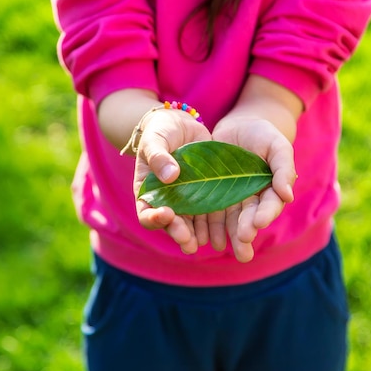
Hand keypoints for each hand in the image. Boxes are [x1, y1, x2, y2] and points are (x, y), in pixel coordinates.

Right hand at [133, 109, 211, 253]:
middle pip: (170, 224)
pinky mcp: (205, 195)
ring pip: (191, 224)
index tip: (166, 214)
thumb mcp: (155, 140)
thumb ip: (158, 157)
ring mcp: (186, 201)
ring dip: (198, 235)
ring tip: (205, 244)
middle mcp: (166, 202)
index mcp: (147, 192)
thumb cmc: (160, 131)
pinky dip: (215, 225)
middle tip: (188, 241)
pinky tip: (223, 234)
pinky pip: (209, 214)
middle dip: (179, 232)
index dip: (155, 218)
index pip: (146, 212)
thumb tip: (170, 176)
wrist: (180, 126)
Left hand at [211, 117, 296, 261]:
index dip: (265, 214)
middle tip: (243, 240)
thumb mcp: (277, 145)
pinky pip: (207, 213)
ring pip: (228, 221)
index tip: (259, 222)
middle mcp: (250, 200)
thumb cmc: (262, 135)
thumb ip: (284, 168)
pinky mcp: (210, 195)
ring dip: (225, 234)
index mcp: (269, 191)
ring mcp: (229, 199)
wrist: (236, 128)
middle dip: (245, 231)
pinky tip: (201, 237)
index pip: (269, 205)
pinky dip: (204, 226)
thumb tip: (288, 196)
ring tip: (220, 246)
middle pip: (248, 219)